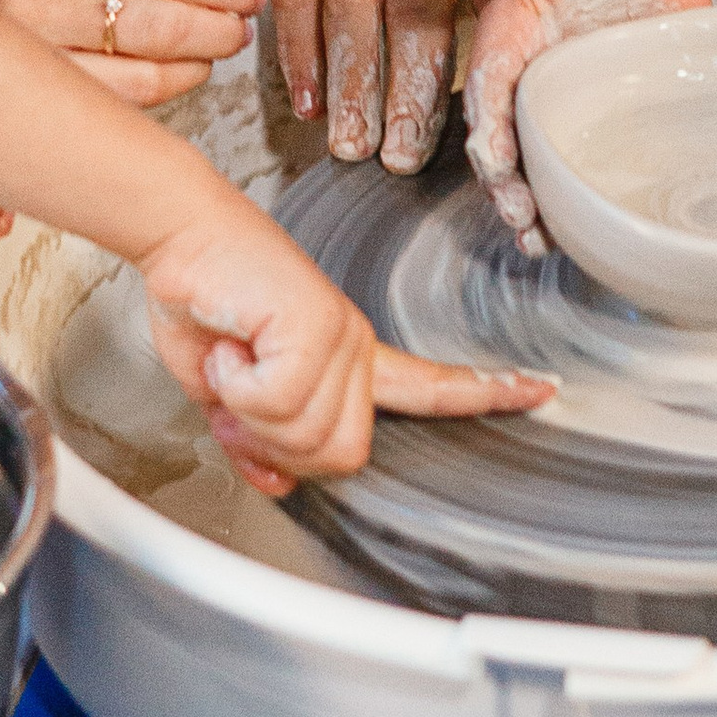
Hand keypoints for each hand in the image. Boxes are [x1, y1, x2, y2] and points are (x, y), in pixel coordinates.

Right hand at [136, 184, 554, 495]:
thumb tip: (275, 480)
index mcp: (345, 357)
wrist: (178, 236)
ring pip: (307, 433)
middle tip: (241, 396)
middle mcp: (355, 344)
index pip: (427, 385)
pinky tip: (228, 347)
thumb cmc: (201, 299)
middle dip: (281, 445)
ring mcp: (341, 332)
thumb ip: (255, 437)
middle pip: (344, 454)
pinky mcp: (315, 322)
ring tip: (231, 358)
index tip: (538, 389)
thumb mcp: (224, 392)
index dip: (482, 395)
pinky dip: (236, 386)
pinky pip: (277, 400)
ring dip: (249, 411)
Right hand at [279, 0, 579, 175]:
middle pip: (405, 3)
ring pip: (346, 2)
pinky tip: (309, 98)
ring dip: (347, 82)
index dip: (477, 51)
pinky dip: (298, 48)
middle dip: (402, 88)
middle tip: (402, 156)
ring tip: (353, 144)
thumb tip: (586, 28)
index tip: (481, 113)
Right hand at [454, 0, 711, 247]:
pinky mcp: (591, 121)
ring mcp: (557, 103)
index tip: (494, 163)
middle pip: (500, 140)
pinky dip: (565, 203)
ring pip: (530, 165)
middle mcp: (525, 75)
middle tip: (520, 217)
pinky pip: (570, 168)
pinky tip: (569, 233)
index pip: (486, 88)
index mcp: (510, 33)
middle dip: (502, 185)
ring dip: (528, 205)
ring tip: (537, 238)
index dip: (485, 129)